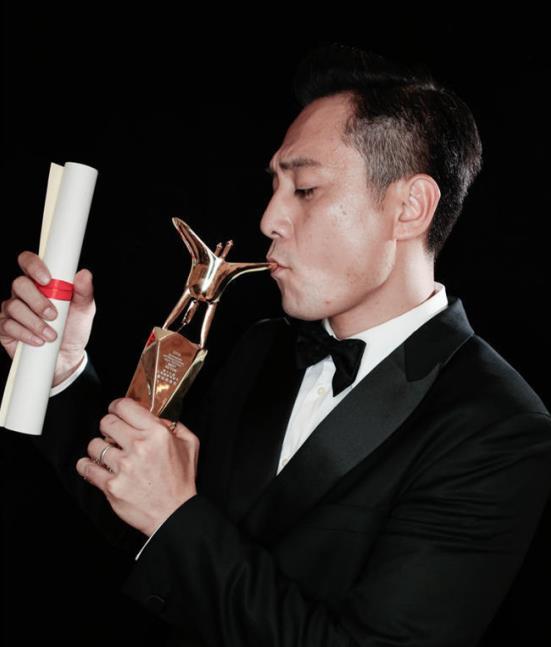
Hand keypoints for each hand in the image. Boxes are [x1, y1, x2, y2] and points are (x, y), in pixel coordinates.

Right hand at [0, 251, 95, 384]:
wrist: (67, 357)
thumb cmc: (73, 328)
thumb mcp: (84, 310)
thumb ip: (84, 292)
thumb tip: (85, 274)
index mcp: (42, 282)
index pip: (29, 262)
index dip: (34, 265)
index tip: (47, 279)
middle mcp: (24, 293)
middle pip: (19, 284)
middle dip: (37, 300)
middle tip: (53, 314)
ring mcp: (12, 310)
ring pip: (13, 306)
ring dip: (34, 322)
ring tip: (51, 334)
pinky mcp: (5, 328)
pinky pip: (7, 325)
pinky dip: (25, 333)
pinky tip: (39, 341)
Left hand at [76, 397, 198, 535]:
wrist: (175, 514)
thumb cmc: (181, 481)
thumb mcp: (189, 445)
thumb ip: (173, 425)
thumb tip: (155, 415)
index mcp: (157, 433)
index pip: (125, 406)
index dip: (117, 406)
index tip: (116, 410)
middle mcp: (139, 447)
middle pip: (106, 422)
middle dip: (108, 426)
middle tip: (113, 434)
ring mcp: (123, 467)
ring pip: (94, 445)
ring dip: (99, 448)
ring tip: (108, 454)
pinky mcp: (111, 486)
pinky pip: (86, 468)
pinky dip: (87, 465)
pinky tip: (94, 466)